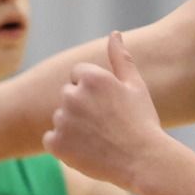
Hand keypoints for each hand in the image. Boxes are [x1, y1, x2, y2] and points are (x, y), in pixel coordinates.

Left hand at [43, 31, 173, 191]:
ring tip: (99, 140)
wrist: (143, 161)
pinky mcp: (56, 143)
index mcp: (91, 77)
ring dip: (73, 127)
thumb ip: (121, 58)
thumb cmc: (142, 122)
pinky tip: (86, 151)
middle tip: (105, 125)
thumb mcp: (135, 86)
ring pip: (60, 118)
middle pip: (67, 96)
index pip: (78, 75)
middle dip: (81, 107)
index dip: (94, 91)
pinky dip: (63, 146)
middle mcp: (72, 95)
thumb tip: (114, 33)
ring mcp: (62, 120)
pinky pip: (51, 139)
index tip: (108, 106)